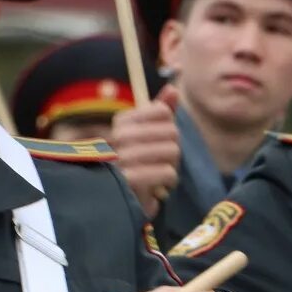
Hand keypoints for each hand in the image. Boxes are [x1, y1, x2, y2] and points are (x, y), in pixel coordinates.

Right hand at [111, 84, 182, 218]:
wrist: (118, 203)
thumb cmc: (136, 167)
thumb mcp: (149, 136)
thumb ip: (161, 112)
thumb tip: (173, 88)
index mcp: (121, 122)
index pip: (163, 112)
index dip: (170, 128)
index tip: (159, 142)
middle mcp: (118, 137)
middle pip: (172, 132)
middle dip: (173, 150)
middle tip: (160, 162)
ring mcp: (122, 159)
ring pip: (172, 151)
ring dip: (172, 167)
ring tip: (159, 174)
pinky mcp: (129, 181)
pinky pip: (167, 172)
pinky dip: (169, 181)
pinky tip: (159, 186)